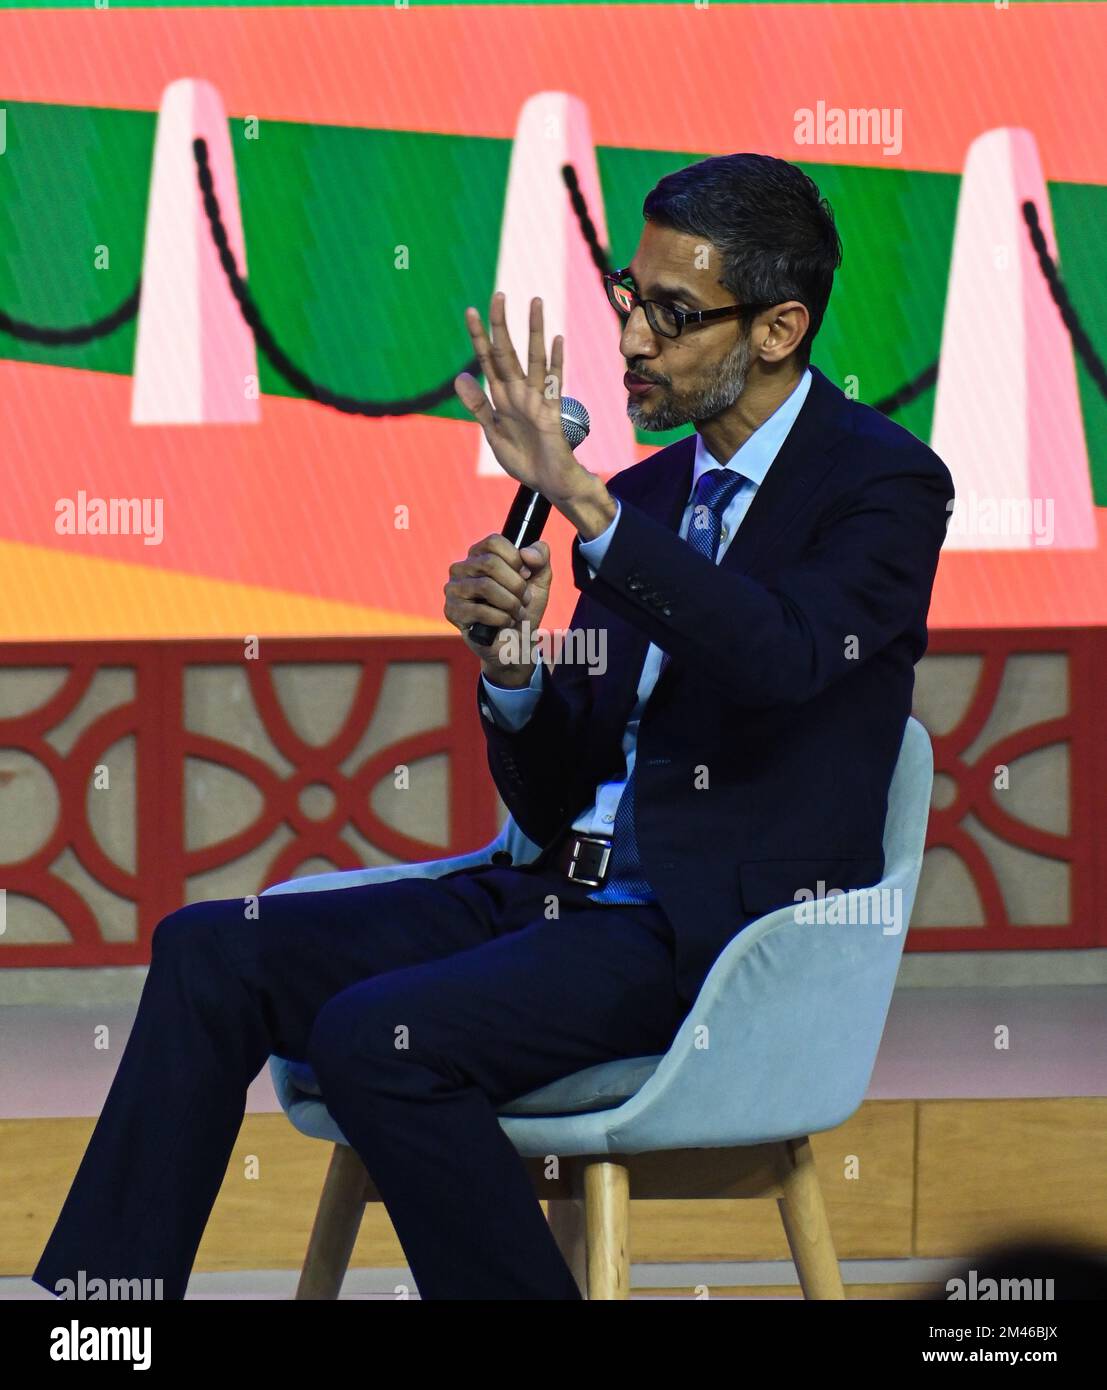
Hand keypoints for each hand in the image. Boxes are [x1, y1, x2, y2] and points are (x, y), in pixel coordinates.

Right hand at [444, 532, 552, 680]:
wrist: (518, 643)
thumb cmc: (525, 608)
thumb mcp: (540, 579)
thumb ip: (540, 557)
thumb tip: (526, 552)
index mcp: (479, 555)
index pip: (493, 542)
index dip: (516, 559)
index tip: (526, 575)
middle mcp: (462, 568)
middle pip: (490, 563)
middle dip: (516, 585)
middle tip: (525, 599)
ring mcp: (454, 589)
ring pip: (485, 586)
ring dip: (510, 603)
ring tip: (517, 613)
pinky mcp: (452, 611)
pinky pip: (479, 610)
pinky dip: (501, 618)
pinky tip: (505, 623)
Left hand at [454, 293, 583, 503]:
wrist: (549, 483)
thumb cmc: (524, 460)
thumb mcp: (493, 433)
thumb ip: (478, 406)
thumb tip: (459, 377)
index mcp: (500, 398)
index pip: (487, 360)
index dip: (478, 337)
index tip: (470, 311)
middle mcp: (518, 393)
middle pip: (507, 352)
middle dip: (501, 325)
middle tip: (498, 295)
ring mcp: (536, 400)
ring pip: (533, 359)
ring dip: (534, 331)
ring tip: (535, 302)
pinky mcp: (551, 413)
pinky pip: (553, 383)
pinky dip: (555, 362)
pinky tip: (556, 340)